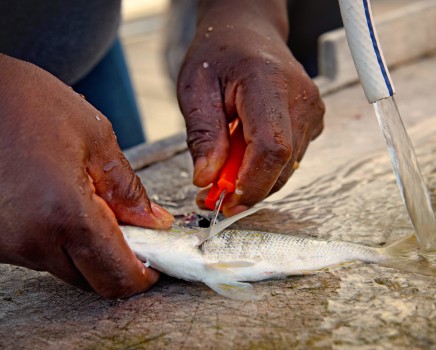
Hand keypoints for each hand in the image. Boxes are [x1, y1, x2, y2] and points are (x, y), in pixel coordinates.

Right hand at [0, 18, 173, 297]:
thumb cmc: (26, 102)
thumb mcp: (95, 135)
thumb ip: (128, 190)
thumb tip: (154, 223)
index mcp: (64, 214)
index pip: (115, 274)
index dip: (139, 276)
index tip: (151, 266)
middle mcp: (28, 241)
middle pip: (87, 279)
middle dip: (111, 260)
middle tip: (119, 225)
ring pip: (58, 266)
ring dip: (75, 246)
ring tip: (71, 197)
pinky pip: (26, 254)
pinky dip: (44, 238)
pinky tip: (39, 200)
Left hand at [177, 1, 324, 215]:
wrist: (248, 33)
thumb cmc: (219, 54)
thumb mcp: (195, 89)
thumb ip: (202, 135)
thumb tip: (207, 179)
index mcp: (269, 83)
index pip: (272, 147)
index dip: (250, 183)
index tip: (223, 202)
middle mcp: (301, 99)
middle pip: (280, 164)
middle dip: (246, 189)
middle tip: (210, 194)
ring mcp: (312, 112)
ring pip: (285, 167)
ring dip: (252, 179)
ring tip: (221, 167)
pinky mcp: (312, 122)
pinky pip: (288, 160)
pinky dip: (262, 168)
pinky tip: (241, 153)